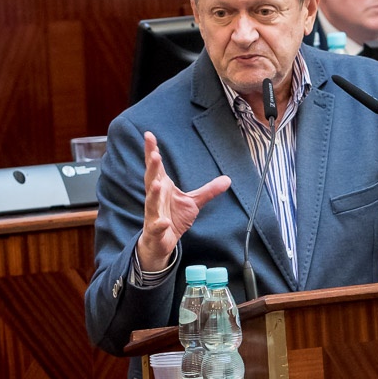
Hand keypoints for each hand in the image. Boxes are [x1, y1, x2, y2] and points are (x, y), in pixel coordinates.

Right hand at [137, 131, 231, 270]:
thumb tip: (228, 179)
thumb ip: (209, 190)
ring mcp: (153, 214)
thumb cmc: (173, 218)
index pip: (156, 167)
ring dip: (153, 194)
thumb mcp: (194, 202)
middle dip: (152, 167)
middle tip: (155, 154)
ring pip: (151, 203)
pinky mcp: (155, 231)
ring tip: (157, 183)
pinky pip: (156, 227)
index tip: (149, 135)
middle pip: (151, 179)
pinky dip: (159, 225)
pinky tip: (163, 222)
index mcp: (162, 188)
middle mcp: (155, 198)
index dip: (152, 151)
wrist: (161, 243)